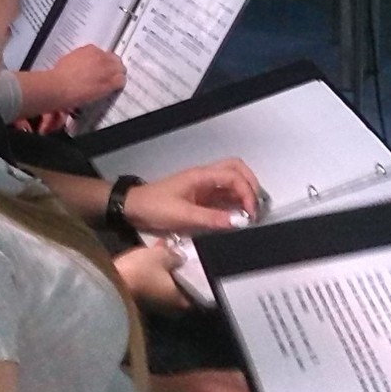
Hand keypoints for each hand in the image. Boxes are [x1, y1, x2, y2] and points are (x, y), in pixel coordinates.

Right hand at [41, 46, 125, 106]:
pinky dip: (119, 84)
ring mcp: (106, 69)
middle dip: (113, 66)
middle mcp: (101, 57)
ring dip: (117, 75)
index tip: (100, 67)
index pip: (104, 53)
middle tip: (109, 75)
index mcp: (90, 49)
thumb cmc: (60, 75)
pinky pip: (120, 81)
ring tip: (112, 82)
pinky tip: (114, 89)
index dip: (103, 61)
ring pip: (120, 70)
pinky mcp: (109, 82)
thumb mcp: (70, 59)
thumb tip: (84, 64)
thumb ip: (81, 58)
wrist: (58, 86)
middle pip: (115, 60)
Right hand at [113, 242, 188, 312]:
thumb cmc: (141, 271)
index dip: (194, 274)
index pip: (195, 290)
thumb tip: (181, 258)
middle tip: (174, 255)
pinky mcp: (137, 300)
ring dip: (162, 272)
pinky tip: (148, 259)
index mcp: (180, 300)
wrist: (110, 282)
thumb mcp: (161, 256)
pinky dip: (152, 274)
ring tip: (160, 252)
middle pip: (178, 287)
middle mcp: (168, 308)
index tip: (190, 262)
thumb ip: (174, 256)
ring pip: (163, 285)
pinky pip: (151, 284)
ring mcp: (152, 306)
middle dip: (175, 271)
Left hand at [121, 158, 261, 233]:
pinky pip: (224, 195)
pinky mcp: (201, 197)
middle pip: (236, 169)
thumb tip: (240, 222)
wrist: (134, 208)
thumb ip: (212, 219)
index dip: (248, 192)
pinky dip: (235, 203)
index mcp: (201, 176)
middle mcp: (205, 177)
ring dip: (244, 194)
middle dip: (251, 185)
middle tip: (256, 208)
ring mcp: (204, 186)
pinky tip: (239, 218)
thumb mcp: (183, 215)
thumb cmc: (155, 207)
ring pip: (232, 181)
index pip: (233, 176)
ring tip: (251, 215)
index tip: (252, 214)